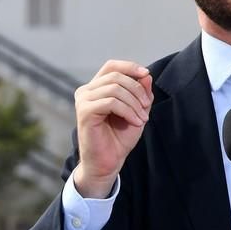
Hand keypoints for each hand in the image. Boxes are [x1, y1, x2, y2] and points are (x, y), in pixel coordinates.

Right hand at [73, 60, 152, 197]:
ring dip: (134, 103)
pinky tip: (135, 122)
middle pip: (116, 76)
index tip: (146, 74)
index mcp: (96, 88)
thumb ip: (141, 94)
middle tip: (147, 107)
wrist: (108, 163)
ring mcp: (83, 100)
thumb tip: (146, 75)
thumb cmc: (119, 139)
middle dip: (136, 89)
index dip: (129, 66)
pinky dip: (128, 111)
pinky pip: (111, 102)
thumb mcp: (137, 112)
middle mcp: (86, 91)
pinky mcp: (84, 112)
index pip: (111, 66)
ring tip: (142, 118)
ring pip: (115, 88)